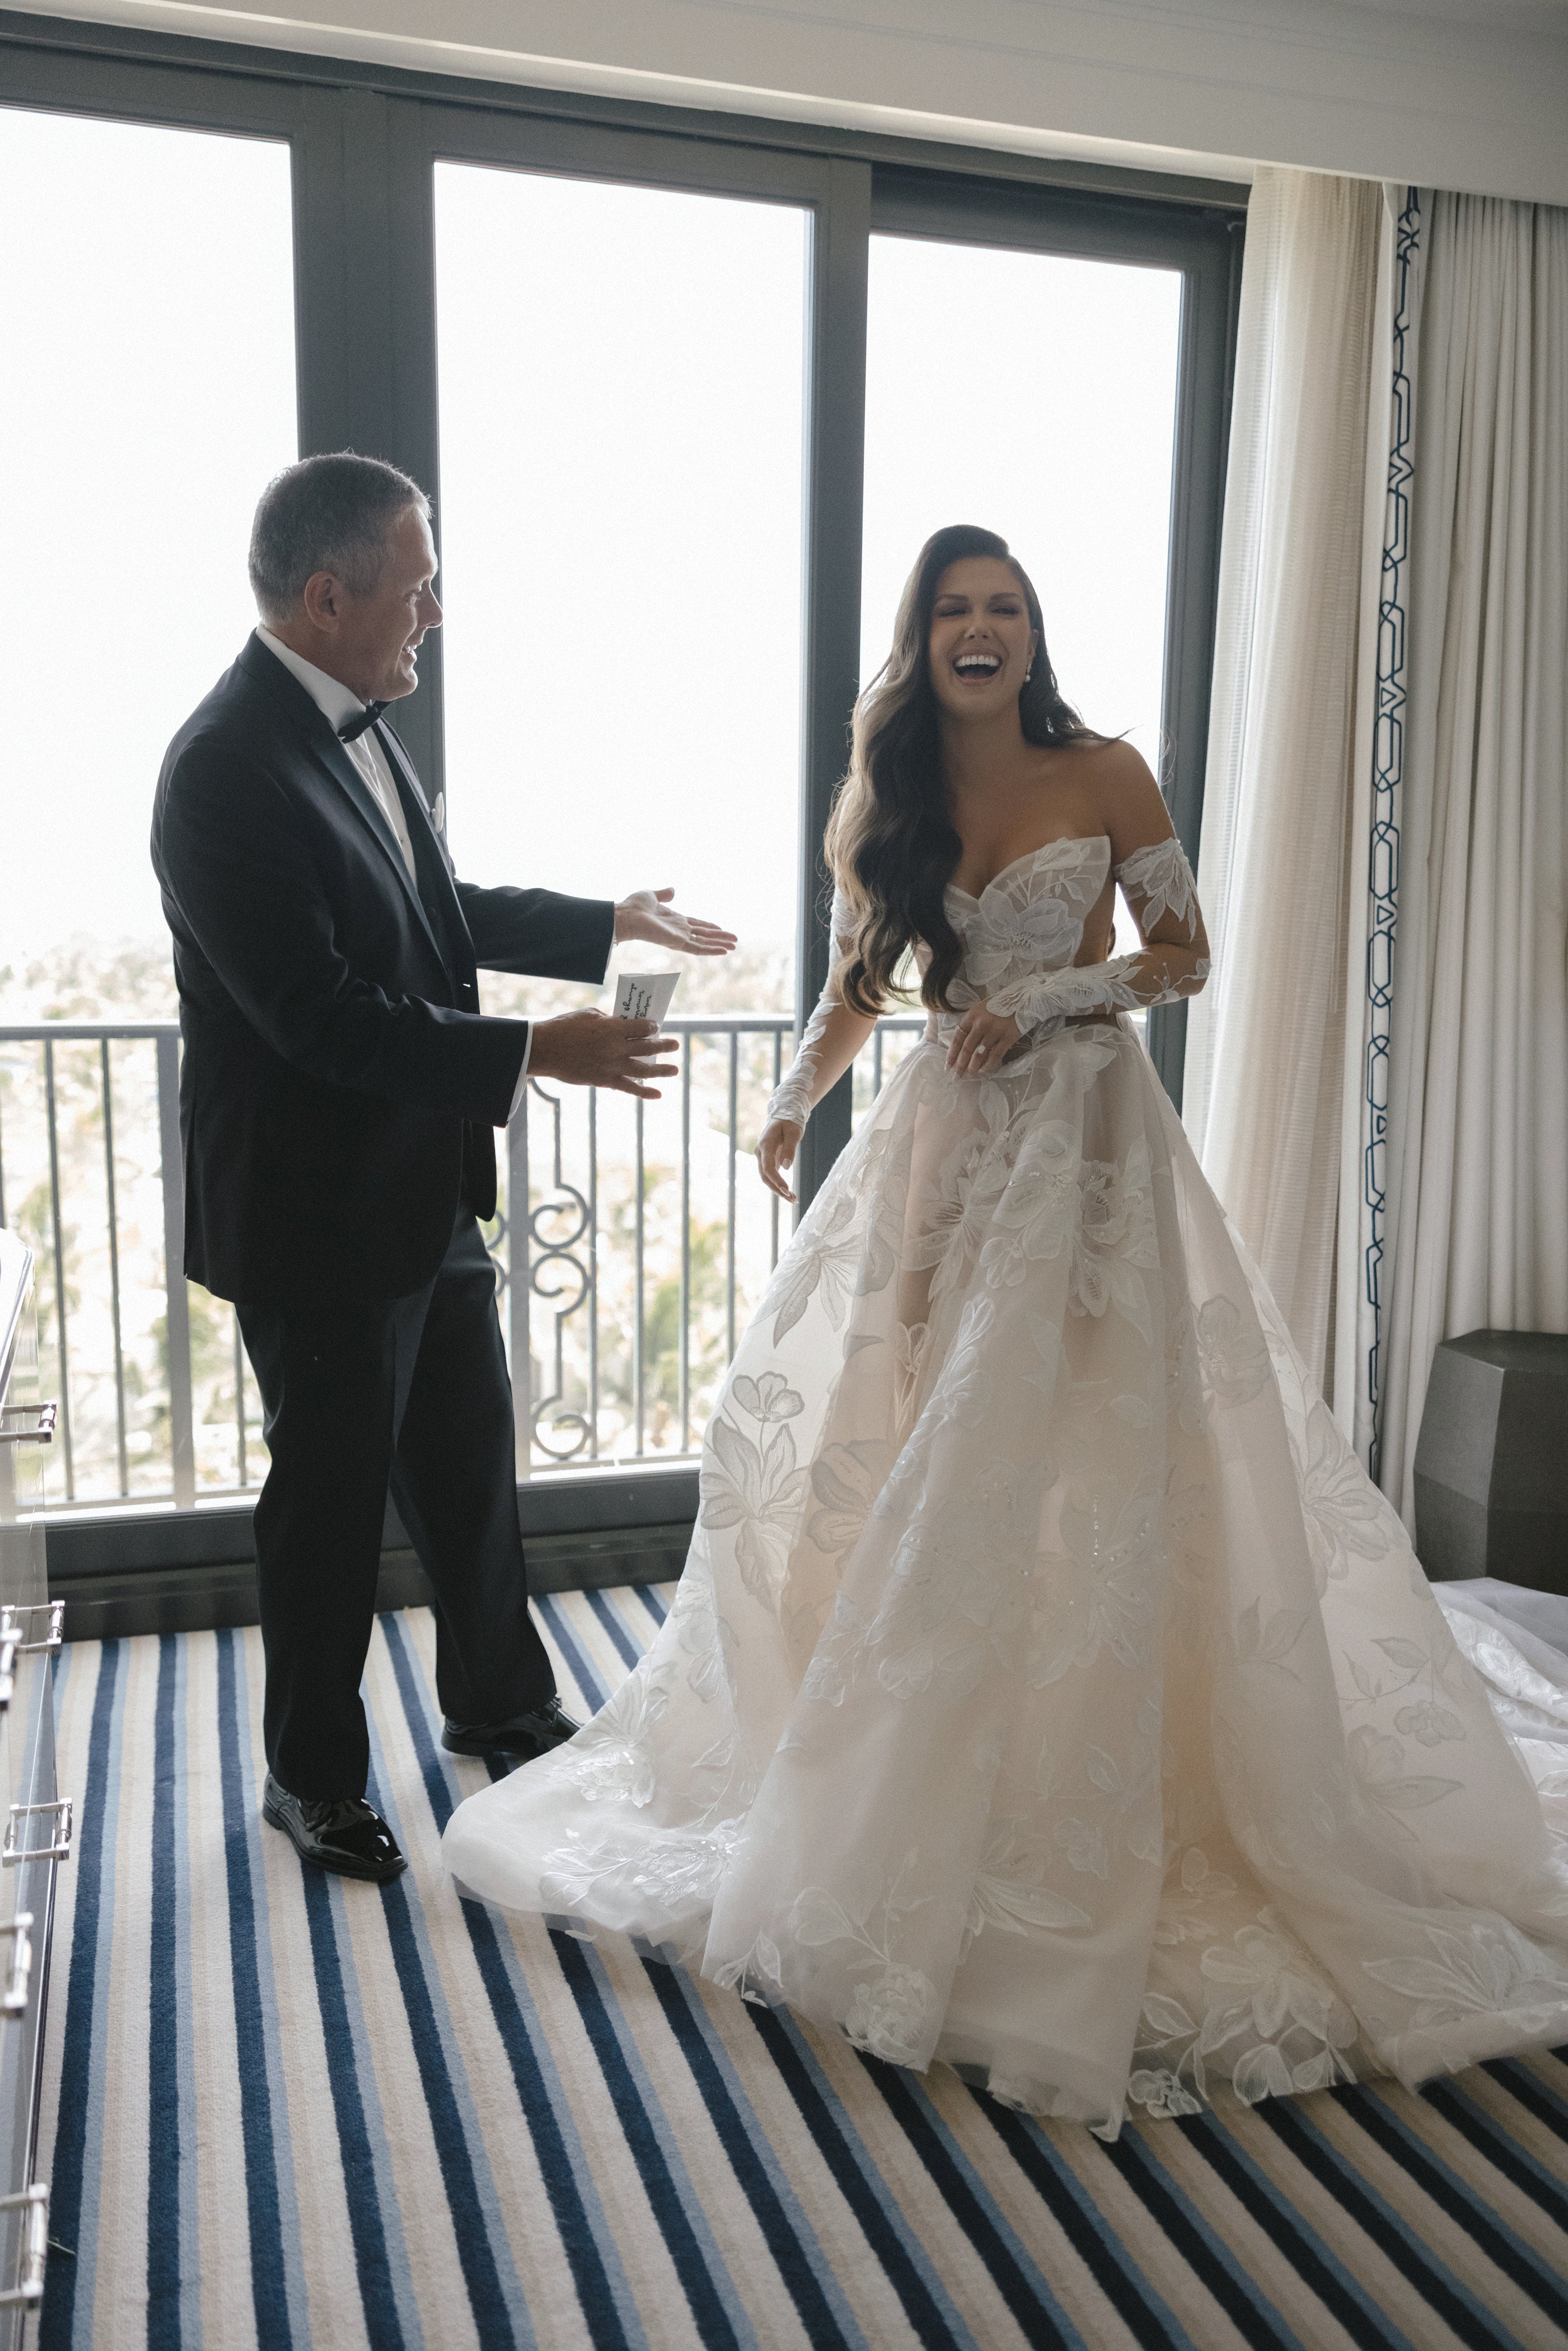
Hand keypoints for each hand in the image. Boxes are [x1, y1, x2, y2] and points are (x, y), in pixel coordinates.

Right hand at [527, 1010, 677, 1099]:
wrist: (545, 1049)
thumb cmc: (564, 1027)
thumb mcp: (588, 1015)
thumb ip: (609, 1021)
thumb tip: (623, 1025)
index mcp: (613, 1028)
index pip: (642, 1027)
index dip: (651, 1026)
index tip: (655, 1026)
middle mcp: (616, 1048)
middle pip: (647, 1047)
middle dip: (663, 1045)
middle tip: (674, 1045)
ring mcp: (612, 1066)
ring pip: (644, 1069)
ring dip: (662, 1070)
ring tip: (674, 1070)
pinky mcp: (604, 1080)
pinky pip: (628, 1087)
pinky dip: (644, 1092)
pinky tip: (657, 1094)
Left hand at [615, 887, 736, 957]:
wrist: (626, 915)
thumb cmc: (635, 906)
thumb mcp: (652, 895)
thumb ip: (664, 894)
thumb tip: (673, 890)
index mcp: (675, 920)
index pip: (697, 925)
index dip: (710, 927)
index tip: (722, 929)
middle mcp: (679, 930)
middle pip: (704, 935)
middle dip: (720, 938)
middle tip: (735, 941)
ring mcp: (678, 938)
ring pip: (704, 943)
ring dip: (719, 944)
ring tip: (734, 946)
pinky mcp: (677, 943)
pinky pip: (697, 948)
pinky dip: (711, 950)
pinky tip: (723, 951)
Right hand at [757, 1117, 803, 1201]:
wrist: (784, 1115)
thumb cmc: (790, 1122)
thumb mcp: (794, 1133)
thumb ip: (790, 1149)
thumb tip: (786, 1167)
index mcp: (765, 1145)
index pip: (768, 1167)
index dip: (776, 1179)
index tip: (787, 1189)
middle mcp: (761, 1152)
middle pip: (765, 1176)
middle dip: (778, 1189)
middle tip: (793, 1199)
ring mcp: (763, 1157)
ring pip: (767, 1178)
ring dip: (779, 1189)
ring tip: (794, 1199)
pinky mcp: (769, 1160)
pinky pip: (772, 1175)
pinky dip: (780, 1184)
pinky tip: (790, 1193)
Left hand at [946, 1006, 1021, 1076]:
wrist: (1023, 999)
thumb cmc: (1000, 1005)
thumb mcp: (981, 1010)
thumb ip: (972, 1025)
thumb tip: (962, 1046)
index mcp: (972, 1015)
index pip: (958, 1037)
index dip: (952, 1053)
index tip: (948, 1066)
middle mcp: (981, 1023)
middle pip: (967, 1048)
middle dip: (960, 1065)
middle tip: (957, 1076)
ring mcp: (995, 1030)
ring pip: (980, 1053)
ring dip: (973, 1066)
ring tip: (970, 1074)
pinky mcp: (1008, 1037)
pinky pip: (996, 1055)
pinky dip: (989, 1065)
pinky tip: (984, 1070)